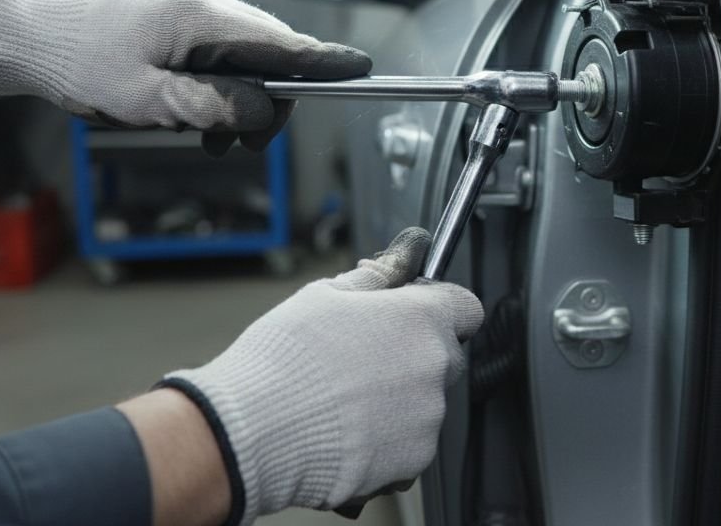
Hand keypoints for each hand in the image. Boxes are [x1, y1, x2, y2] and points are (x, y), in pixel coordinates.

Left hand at [0, 0, 370, 153]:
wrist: (36, 39)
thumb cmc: (81, 65)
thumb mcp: (148, 101)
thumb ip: (212, 107)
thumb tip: (263, 112)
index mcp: (201, 15)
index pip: (280, 43)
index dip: (323, 62)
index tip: (361, 69)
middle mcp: (206, 2)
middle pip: (270, 54)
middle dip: (268, 102)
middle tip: (243, 147)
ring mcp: (196, 8)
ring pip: (247, 58)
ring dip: (240, 101)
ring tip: (208, 139)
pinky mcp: (184, 19)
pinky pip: (223, 54)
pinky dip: (221, 88)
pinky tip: (196, 117)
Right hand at [158, 228, 482, 520]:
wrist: (255, 433)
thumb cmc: (283, 361)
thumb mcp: (323, 296)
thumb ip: (374, 278)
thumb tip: (399, 260)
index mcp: (420, 319)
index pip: (465, 306)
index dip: (440, 307)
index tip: (414, 312)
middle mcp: (435, 368)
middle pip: (445, 355)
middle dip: (413, 354)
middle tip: (364, 358)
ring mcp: (428, 418)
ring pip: (426, 402)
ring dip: (399, 399)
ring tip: (345, 401)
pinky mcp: (414, 461)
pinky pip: (411, 443)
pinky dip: (388, 439)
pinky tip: (347, 431)